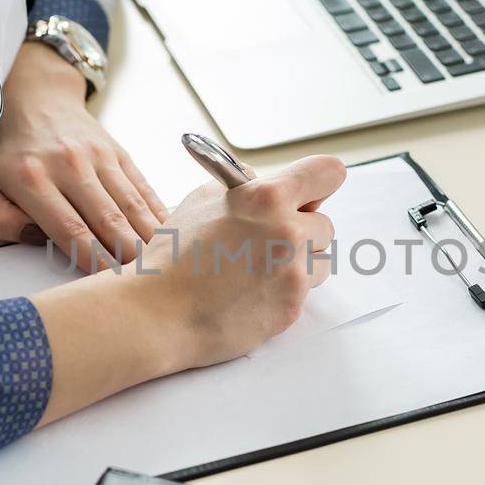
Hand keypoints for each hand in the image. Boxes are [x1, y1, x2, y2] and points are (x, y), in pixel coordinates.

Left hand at [0, 42, 167, 270]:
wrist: (33, 96)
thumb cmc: (5, 149)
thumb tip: (38, 240)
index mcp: (32, 179)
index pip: (71, 232)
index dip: (93, 263)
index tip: (106, 287)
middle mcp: (70, 165)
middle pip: (108, 223)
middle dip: (127, 259)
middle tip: (140, 284)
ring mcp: (99, 157)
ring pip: (131, 208)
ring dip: (147, 241)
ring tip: (159, 267)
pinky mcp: (118, 153)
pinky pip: (142, 189)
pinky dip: (156, 215)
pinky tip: (166, 238)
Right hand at [25, 155, 345, 425]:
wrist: (156, 312)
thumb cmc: (173, 256)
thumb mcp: (204, 198)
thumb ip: (247, 186)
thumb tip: (273, 183)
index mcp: (268, 198)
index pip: (328, 173)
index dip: (320, 183)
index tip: (311, 193)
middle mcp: (288, 233)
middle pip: (324, 224)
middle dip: (301, 231)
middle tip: (267, 241)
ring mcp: (293, 274)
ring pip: (319, 261)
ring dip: (298, 263)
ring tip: (255, 270)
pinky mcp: (291, 308)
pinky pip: (303, 292)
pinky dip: (282, 292)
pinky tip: (249, 293)